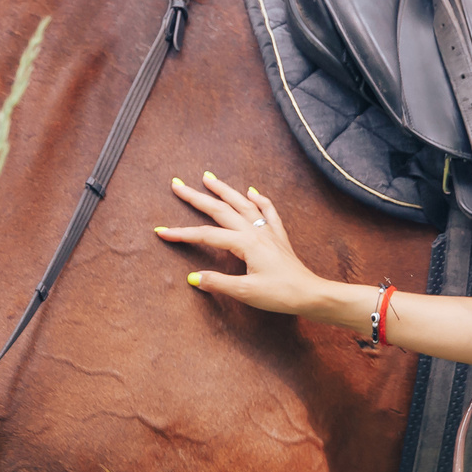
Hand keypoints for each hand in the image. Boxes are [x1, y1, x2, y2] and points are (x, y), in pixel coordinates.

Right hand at [156, 172, 328, 317]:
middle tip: (177, 184)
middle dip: (197, 197)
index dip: (182, 233)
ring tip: (208, 177)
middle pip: (220, 209)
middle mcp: (254, 231)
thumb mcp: (245, 292)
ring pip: (241, 203)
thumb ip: (218, 283)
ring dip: (224, 190)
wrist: (309, 293)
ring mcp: (267, 231)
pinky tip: (252, 192)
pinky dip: (259, 199)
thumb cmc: (279, 294)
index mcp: (244, 243)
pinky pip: (267, 211)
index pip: (206, 235)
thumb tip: (193, 277)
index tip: (162, 232)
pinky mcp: (277, 236)